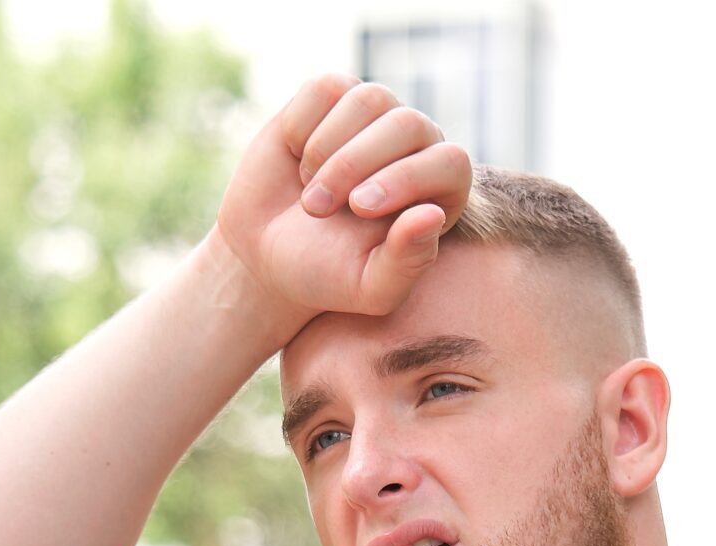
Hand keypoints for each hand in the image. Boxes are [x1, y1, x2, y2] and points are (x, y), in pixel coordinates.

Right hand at [213, 74, 472, 322]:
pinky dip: (301, 126)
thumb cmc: (326, 273)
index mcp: (441, 190)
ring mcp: (377, 114)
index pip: (450, 162)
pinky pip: (326, 88)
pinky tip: (296, 158)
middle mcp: (417, 144)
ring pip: (368, 99)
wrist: (266, 251)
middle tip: (318, 209)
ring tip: (309, 192)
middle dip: (354, 166)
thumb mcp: (369, 287)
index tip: (359, 208)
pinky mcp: (335, 95)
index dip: (406, 178)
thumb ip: (408, 262)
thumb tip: (432, 214)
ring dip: (326, 149)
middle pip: (406, 123)